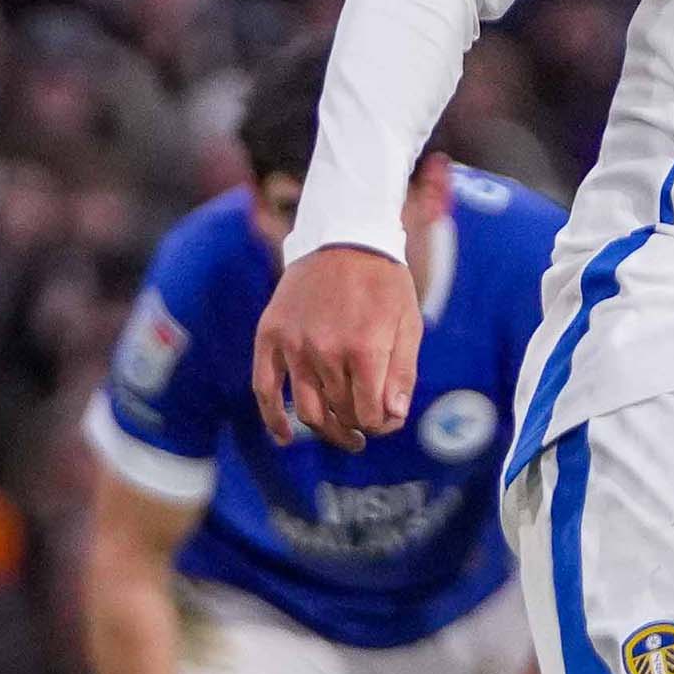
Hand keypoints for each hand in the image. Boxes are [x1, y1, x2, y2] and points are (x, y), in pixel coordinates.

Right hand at [250, 244, 417, 445]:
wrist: (344, 236)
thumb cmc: (383, 282)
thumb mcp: (408, 323)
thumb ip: (402, 373)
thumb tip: (392, 417)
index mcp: (365, 349)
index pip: (369, 415)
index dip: (381, 426)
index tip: (385, 420)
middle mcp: (326, 351)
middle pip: (341, 413)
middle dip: (358, 426)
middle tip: (365, 429)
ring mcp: (294, 345)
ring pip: (308, 410)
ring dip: (327, 430)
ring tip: (342, 433)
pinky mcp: (270, 336)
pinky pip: (265, 388)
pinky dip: (273, 418)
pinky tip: (286, 437)